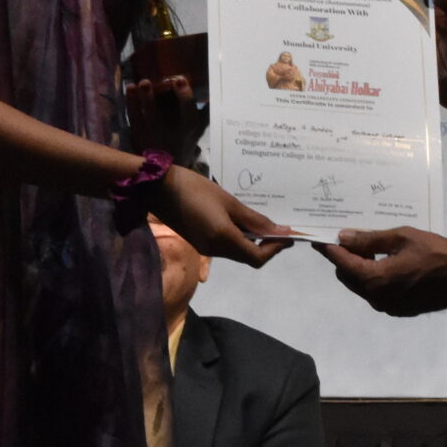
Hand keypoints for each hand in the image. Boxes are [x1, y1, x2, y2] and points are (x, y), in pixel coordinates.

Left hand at [122, 73, 204, 166]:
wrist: (166, 169)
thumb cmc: (183, 142)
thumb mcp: (198, 130)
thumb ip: (206, 112)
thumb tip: (212, 91)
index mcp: (191, 125)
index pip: (191, 110)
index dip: (186, 96)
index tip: (181, 80)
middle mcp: (175, 131)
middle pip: (175, 113)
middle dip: (176, 97)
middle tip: (174, 80)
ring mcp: (156, 134)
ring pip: (152, 114)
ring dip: (148, 98)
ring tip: (144, 82)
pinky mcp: (139, 135)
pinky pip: (134, 117)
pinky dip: (131, 102)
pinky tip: (130, 87)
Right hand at [154, 165, 291, 266]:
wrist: (157, 188)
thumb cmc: (195, 189)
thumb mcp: (228, 201)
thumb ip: (254, 219)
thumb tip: (280, 231)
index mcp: (224, 239)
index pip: (258, 257)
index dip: (276, 249)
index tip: (289, 235)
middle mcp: (215, 250)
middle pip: (249, 258)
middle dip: (267, 246)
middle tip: (280, 227)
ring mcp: (206, 248)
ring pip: (238, 253)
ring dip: (253, 242)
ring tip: (263, 221)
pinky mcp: (200, 243)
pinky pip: (226, 246)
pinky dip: (239, 238)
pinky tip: (243, 221)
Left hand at [321, 225, 446, 316]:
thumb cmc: (435, 252)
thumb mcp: (402, 237)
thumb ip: (370, 239)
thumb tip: (344, 237)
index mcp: (375, 280)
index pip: (341, 263)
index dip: (329, 249)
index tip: (318, 238)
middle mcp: (377, 298)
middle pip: (347, 276)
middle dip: (344, 258)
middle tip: (351, 238)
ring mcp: (388, 307)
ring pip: (361, 285)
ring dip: (359, 268)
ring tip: (369, 246)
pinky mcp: (398, 309)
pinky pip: (376, 292)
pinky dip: (373, 277)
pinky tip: (384, 261)